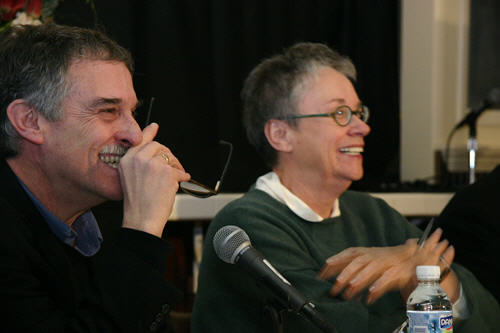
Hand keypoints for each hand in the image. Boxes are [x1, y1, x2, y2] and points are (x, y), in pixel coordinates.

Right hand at [119, 123, 189, 236]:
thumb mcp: (130, 179)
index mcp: (127, 160)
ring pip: (170, 158)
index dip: (149, 133)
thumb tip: (158, 153)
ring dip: (176, 167)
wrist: (141, 220)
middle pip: (159, 147)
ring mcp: (153, 164)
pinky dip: (182, 178)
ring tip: (175, 180)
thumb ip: (141, 163)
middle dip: (168, 156)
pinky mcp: (167, 172)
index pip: (140, 141)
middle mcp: (138, 159)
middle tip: (174, 167)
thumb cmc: (138, 204)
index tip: (155, 127)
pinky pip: (180, 171)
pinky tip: (179, 184)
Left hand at [318, 228, 454, 303]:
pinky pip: (388, 279)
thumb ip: (355, 274)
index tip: (321, 274)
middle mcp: (377, 254)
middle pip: (357, 261)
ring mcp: (389, 261)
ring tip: (349, 292)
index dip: (334, 262)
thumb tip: (338, 286)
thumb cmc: (391, 265)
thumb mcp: (371, 266)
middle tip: (334, 289)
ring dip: (359, 280)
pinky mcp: (401, 271)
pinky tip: (369, 297)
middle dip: (344, 274)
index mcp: (368, 252)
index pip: (348, 254)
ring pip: (371, 268)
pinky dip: (377, 288)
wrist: (420, 262)